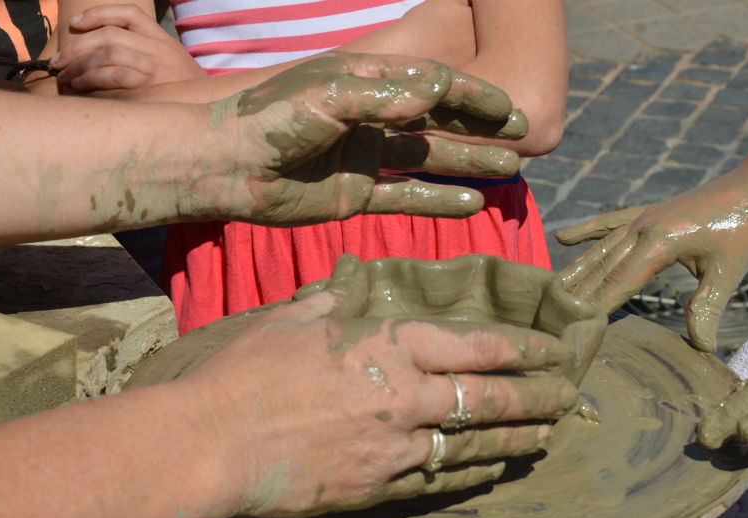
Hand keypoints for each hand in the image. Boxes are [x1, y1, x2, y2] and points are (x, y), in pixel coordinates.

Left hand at [53, 4, 206, 92]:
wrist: (215, 115)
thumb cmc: (188, 95)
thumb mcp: (174, 65)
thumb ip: (147, 55)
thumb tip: (102, 56)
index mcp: (164, 41)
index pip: (130, 15)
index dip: (99, 14)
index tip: (76, 24)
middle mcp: (160, 51)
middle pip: (110, 36)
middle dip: (77, 46)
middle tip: (58, 61)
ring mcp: (157, 70)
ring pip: (109, 54)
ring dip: (80, 64)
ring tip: (66, 76)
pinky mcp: (152, 89)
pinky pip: (115, 77)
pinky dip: (92, 79)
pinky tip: (81, 86)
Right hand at [184, 290, 578, 517]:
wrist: (212, 443)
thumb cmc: (248, 372)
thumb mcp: (294, 318)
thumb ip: (335, 301)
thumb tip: (351, 283)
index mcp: (390, 345)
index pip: (476, 346)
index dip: (522, 349)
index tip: (552, 350)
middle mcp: (406, 396)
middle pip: (491, 398)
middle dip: (538, 396)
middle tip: (568, 395)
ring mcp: (397, 446)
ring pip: (476, 443)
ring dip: (518, 437)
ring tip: (548, 434)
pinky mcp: (380, 486)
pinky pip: (443, 479)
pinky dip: (476, 473)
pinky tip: (498, 469)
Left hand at [198, 52, 526, 223]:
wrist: (224, 167)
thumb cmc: (271, 120)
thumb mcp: (329, 96)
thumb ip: (385, 95)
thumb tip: (440, 89)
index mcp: (365, 83)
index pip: (431, 85)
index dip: (472, 95)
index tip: (509, 106)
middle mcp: (370, 118)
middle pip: (438, 122)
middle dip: (480, 128)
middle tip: (523, 135)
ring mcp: (365, 158)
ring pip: (429, 160)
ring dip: (468, 163)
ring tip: (510, 169)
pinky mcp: (355, 195)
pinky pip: (407, 198)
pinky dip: (439, 201)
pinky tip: (473, 204)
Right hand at [557, 156, 747, 351]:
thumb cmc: (745, 229)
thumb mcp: (728, 272)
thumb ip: (707, 309)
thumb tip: (700, 348)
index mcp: (659, 242)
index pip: (617, 284)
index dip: (594, 308)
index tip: (572, 330)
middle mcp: (642, 228)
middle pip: (601, 268)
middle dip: (575, 295)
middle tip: (551, 321)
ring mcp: (643, 218)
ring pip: (600, 249)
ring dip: (575, 270)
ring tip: (550, 290)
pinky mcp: (649, 213)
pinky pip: (610, 224)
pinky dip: (587, 231)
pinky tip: (564, 238)